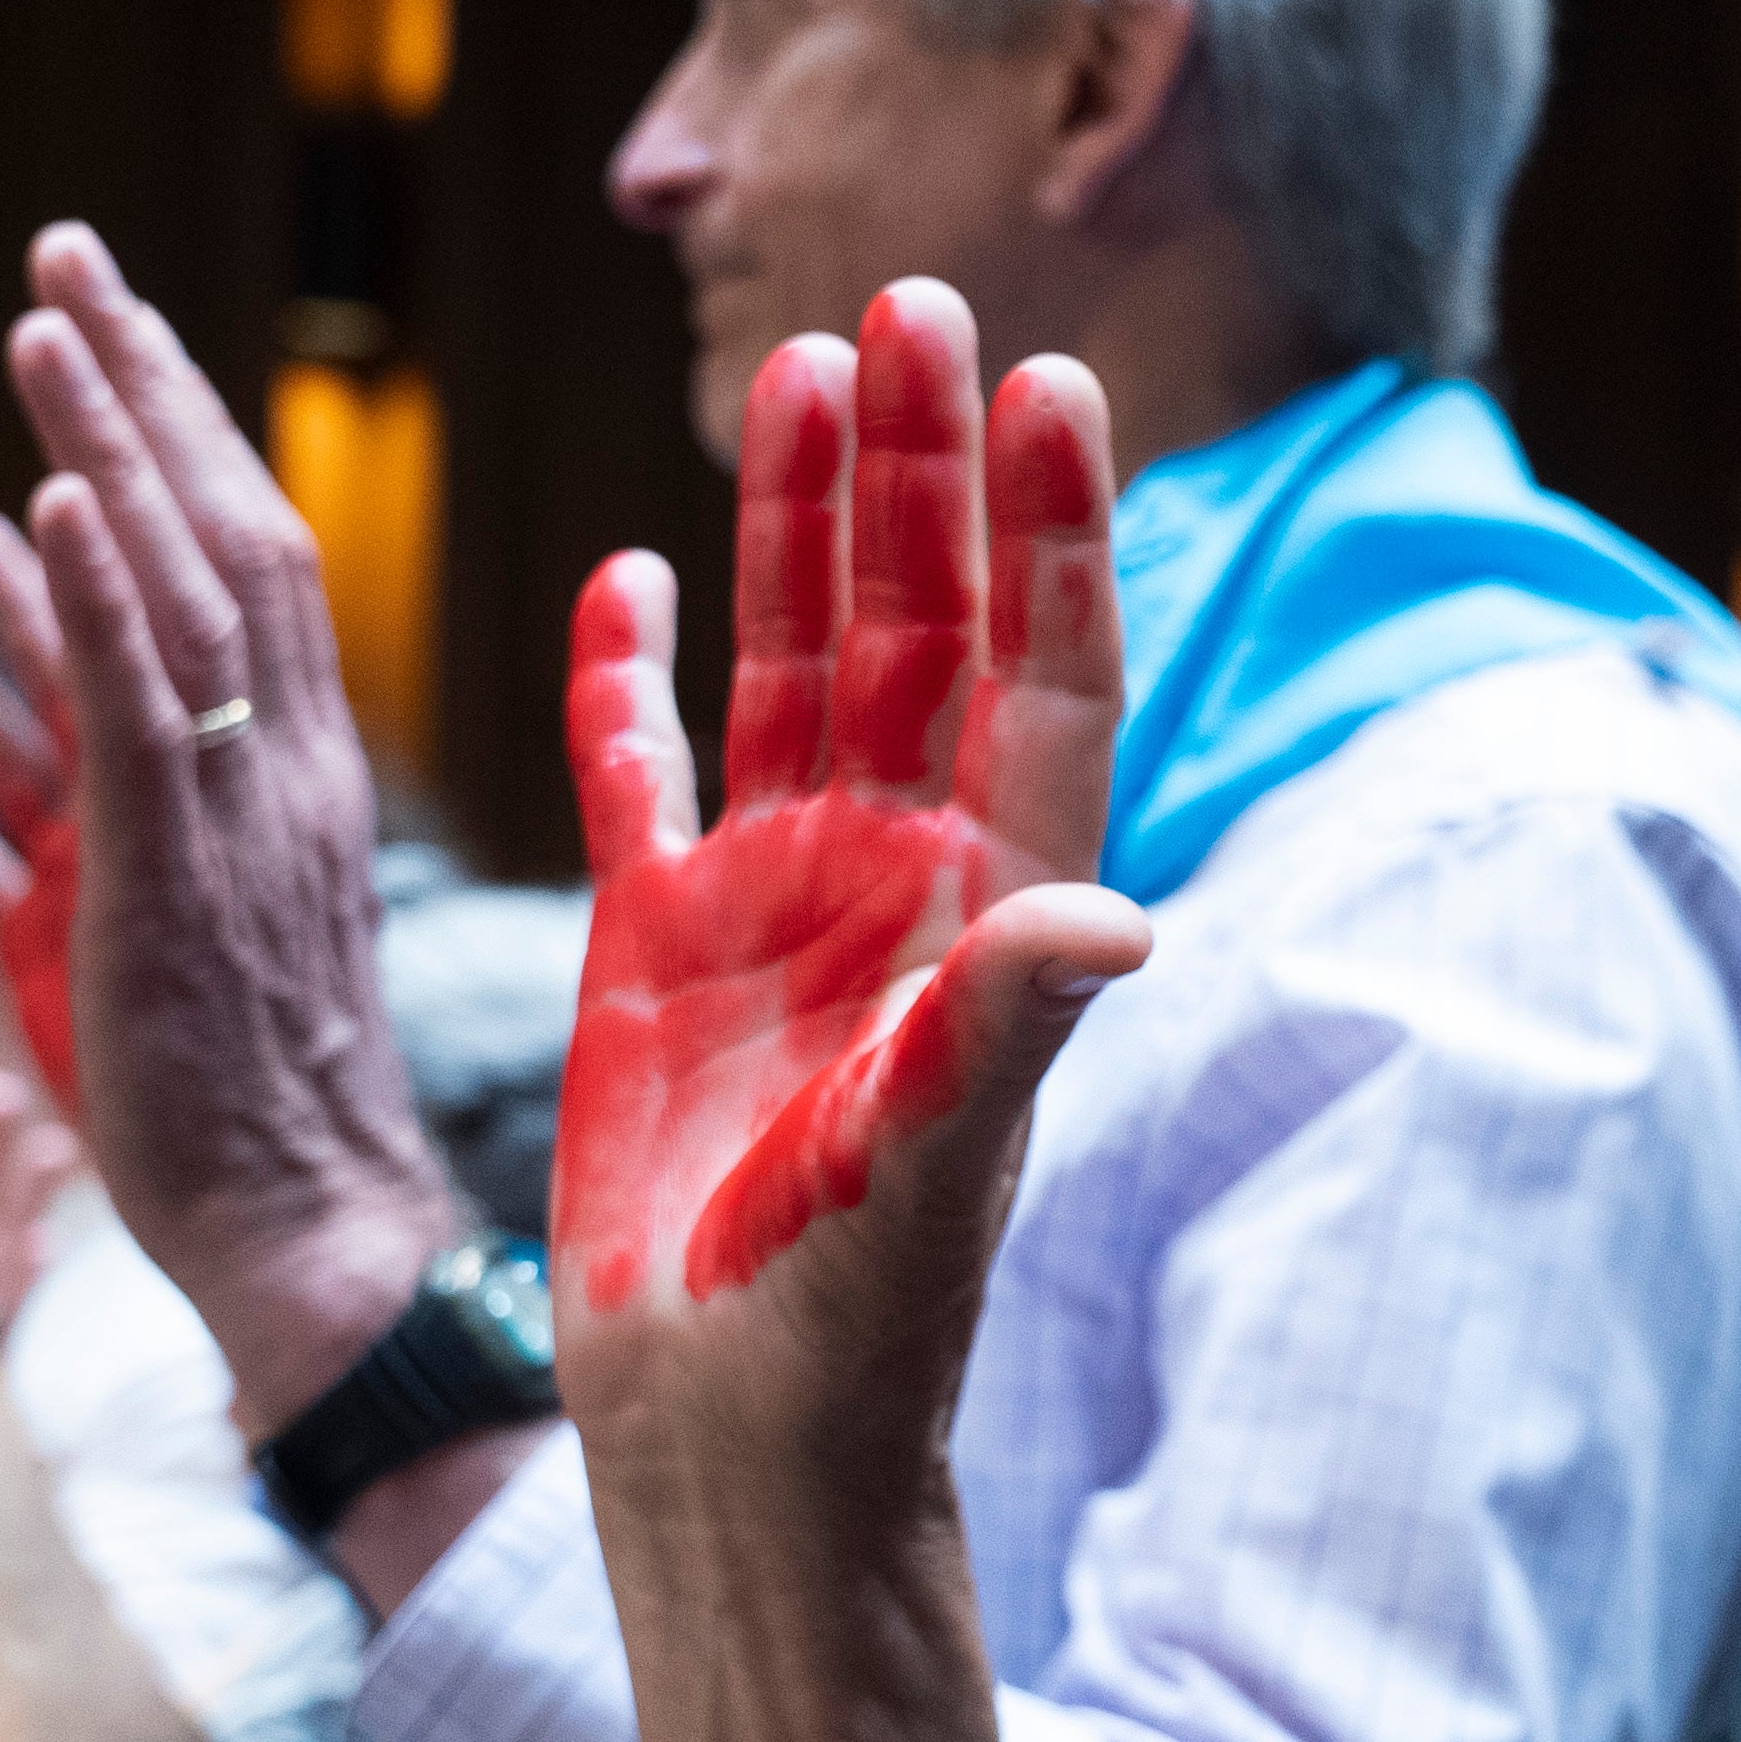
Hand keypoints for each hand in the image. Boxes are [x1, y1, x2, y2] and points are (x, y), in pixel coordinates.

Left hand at [0, 223, 455, 1428]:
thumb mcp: (117, 932)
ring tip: (36, 330)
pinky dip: (102, 607)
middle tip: (64, 257)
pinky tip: (52, 505)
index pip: (244, 561)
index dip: (173, 433)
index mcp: (289, 773)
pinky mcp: (176, 884)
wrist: (304, 1231)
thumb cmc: (224, 1102)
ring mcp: (235, 822)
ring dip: (111, 455)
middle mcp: (277, 771)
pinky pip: (144, 722)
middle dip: (136, 389)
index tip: (102, 320)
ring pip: (182, 601)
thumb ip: (27, 819)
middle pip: (220, 535)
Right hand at [555, 285, 1140, 1489]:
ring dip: (805, 525)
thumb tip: (1111, 913)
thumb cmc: (855, 1331)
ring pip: (799, 664)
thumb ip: (1005, 1026)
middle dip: (924, 469)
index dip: (1055, 531)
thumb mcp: (930, 1167)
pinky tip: (628, 571)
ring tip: (804, 366)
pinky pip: (638, 772)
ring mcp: (775, 904)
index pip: (1042, 678)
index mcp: (986, 909)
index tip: (1055, 380)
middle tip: (913, 299)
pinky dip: (629, 674)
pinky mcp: (655, 949)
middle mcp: (895, 880)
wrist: (734, 1442)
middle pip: (924, 628)